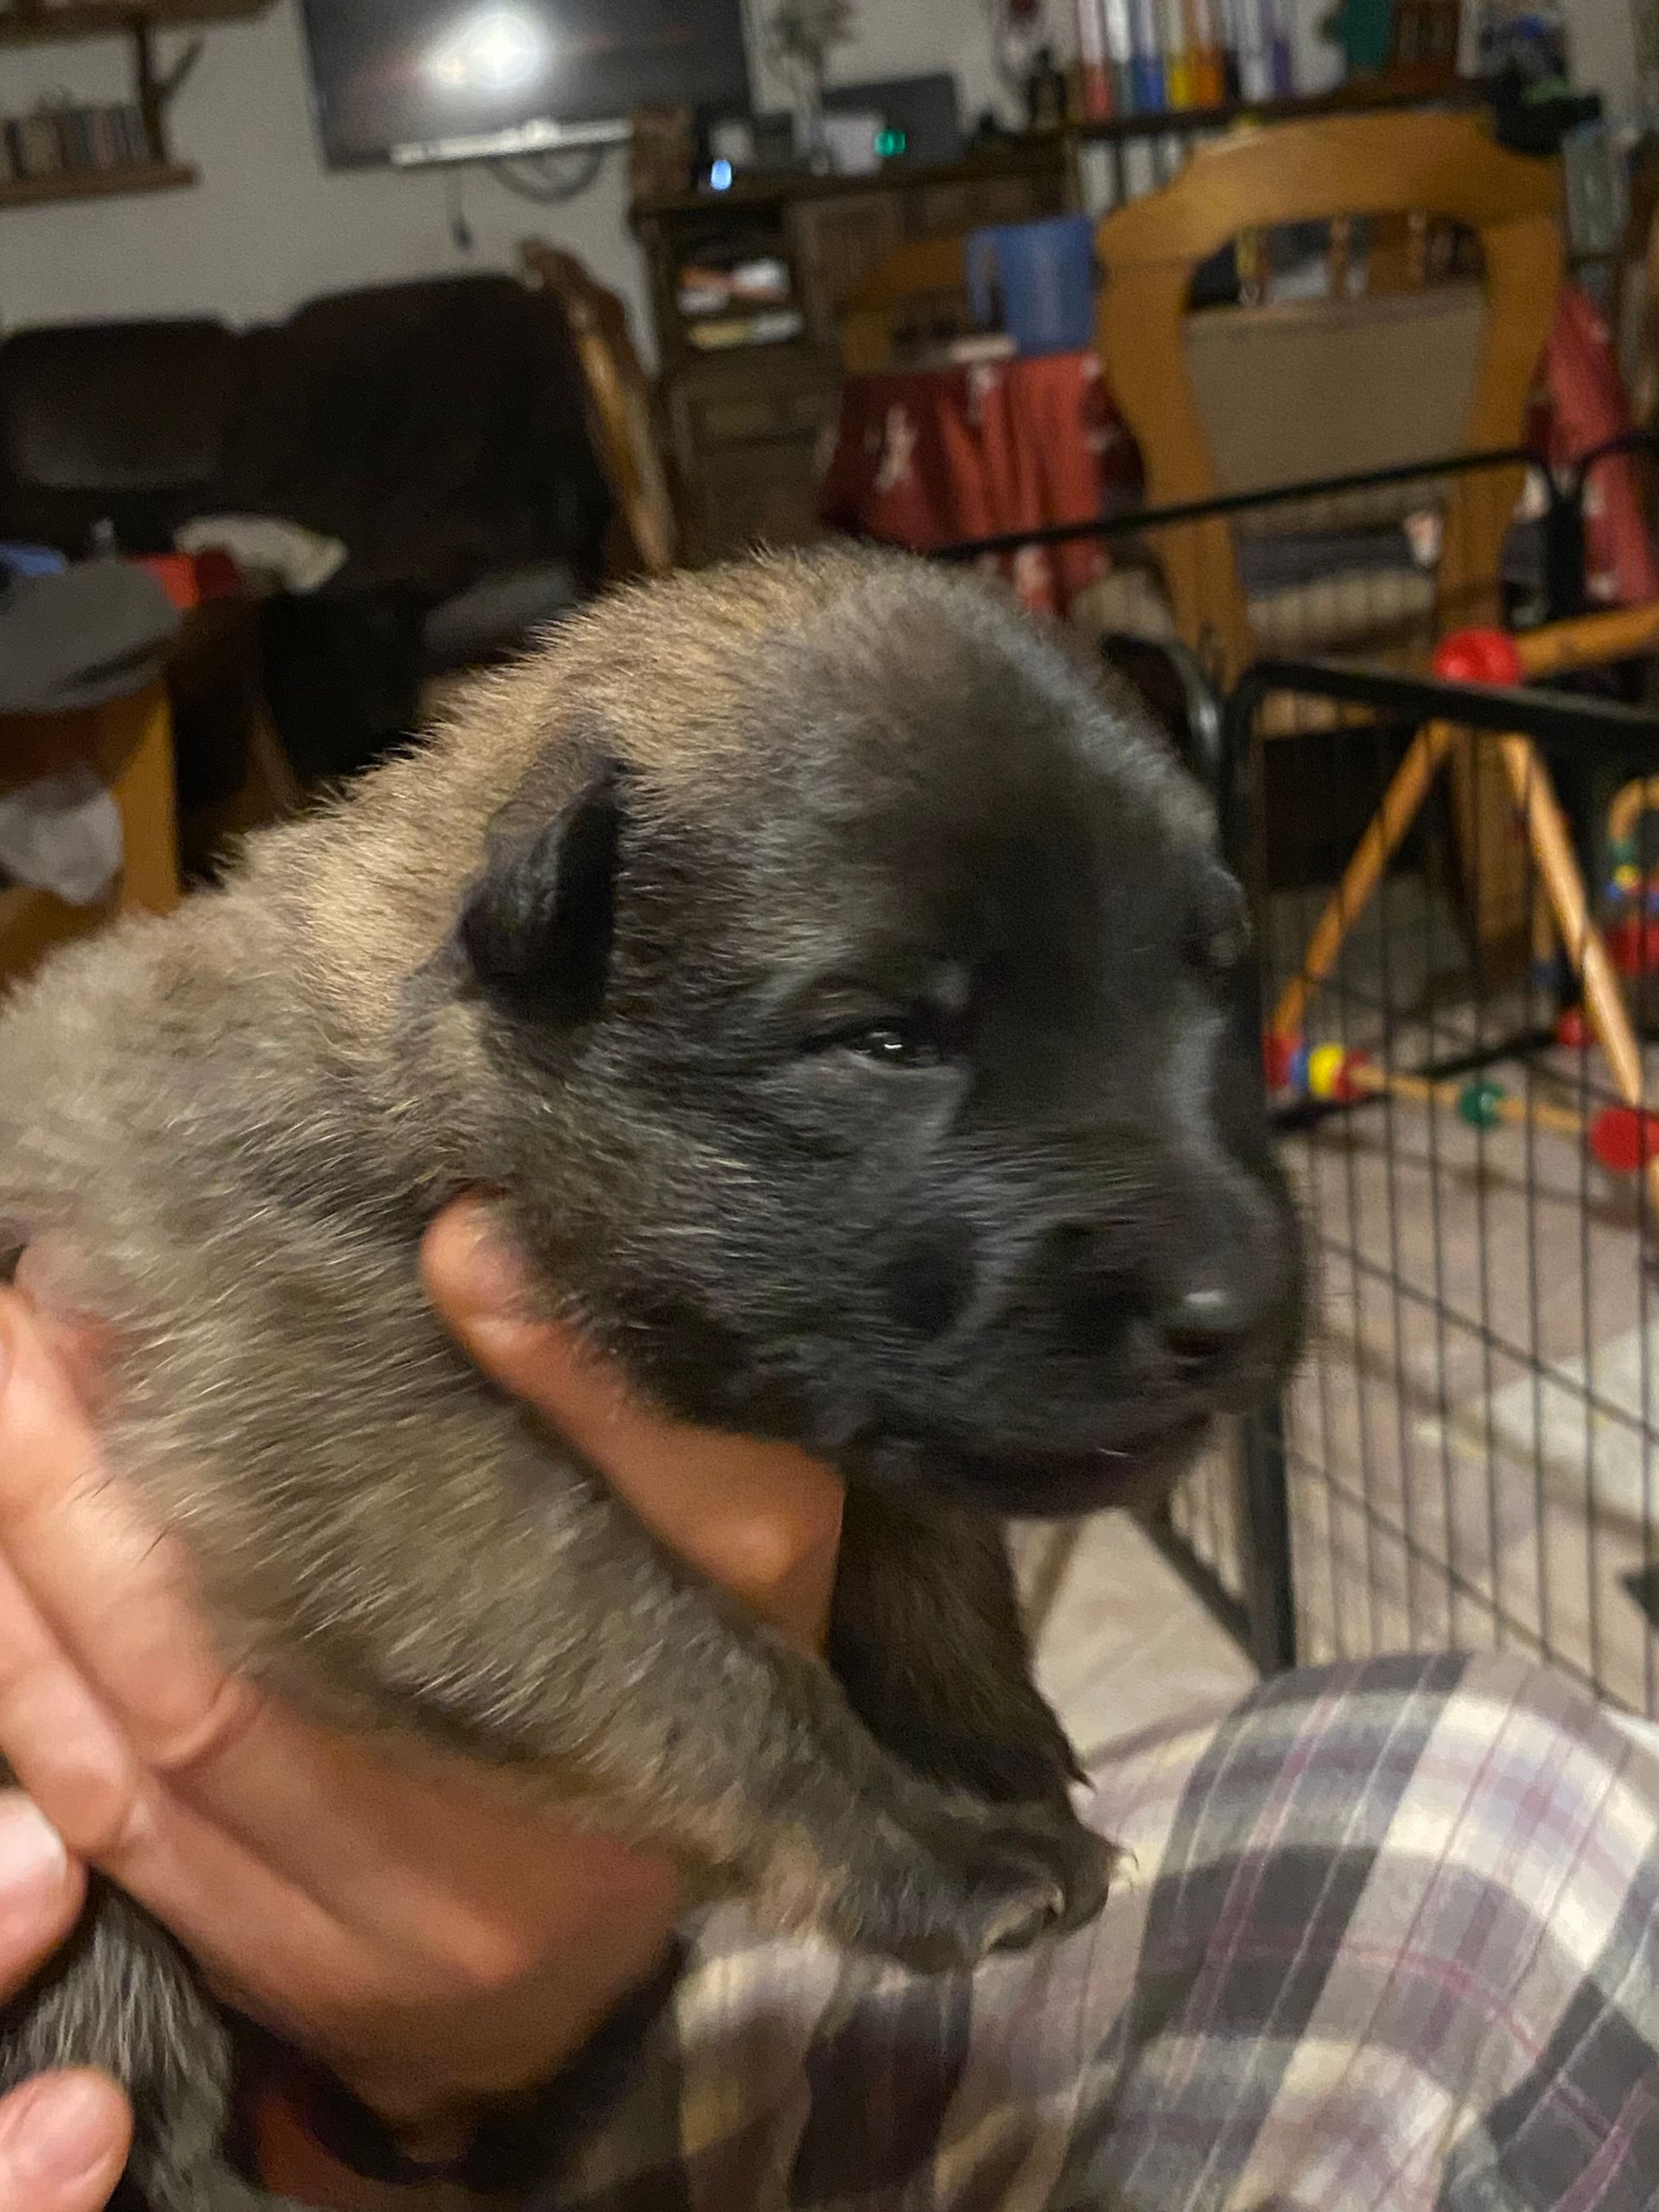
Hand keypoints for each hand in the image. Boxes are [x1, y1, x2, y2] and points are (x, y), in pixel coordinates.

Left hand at [0, 1197, 843, 2188]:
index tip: (109, 1304)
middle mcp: (429, 1904)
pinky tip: (0, 1564)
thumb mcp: (754, 1535)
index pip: (317, 1637)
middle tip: (20, 1323)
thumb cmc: (737, 1675)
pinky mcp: (264, 1963)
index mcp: (560, 1784)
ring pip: (115, 1771)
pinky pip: (104, 1831)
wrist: (718, 1890)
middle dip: (61, 1498)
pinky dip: (26, 1695)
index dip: (178, 1479)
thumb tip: (465, 1242)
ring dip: (19, 1583)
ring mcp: (332, 1953)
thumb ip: (620, 1408)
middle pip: (183, 1698)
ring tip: (0, 1396)